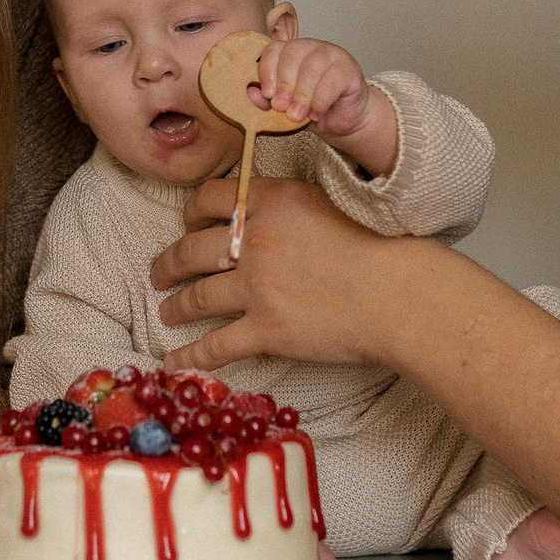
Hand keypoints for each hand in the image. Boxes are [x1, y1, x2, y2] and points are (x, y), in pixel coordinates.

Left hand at [150, 176, 428, 370]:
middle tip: (160, 272)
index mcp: (271, 202)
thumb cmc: (378, 246)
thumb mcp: (326, 203)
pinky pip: (217, 345)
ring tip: (168, 310)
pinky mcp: (267, 329)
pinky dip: (191, 355)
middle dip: (169, 263)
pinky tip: (173, 361)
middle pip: (192, 249)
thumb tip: (259, 211)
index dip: (191, 212)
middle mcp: (255, 240)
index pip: (209, 197)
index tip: (187, 223)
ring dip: (176, 305)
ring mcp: (258, 287)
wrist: (399, 293)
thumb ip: (285, 205)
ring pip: (198, 296)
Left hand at [248, 37, 370, 134]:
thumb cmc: (311, 110)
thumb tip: (252, 93)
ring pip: (312, 66)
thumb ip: (267, 101)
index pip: (274, 50)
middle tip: (281, 107)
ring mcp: (331, 54)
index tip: (266, 94)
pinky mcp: (349, 68)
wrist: (341, 121)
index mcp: (290, 53)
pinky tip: (315, 113)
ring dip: (302, 94)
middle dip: (284, 83)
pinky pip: (332, 80)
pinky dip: (320, 100)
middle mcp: (310, 47)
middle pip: (293, 54)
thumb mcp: (285, 109)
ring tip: (297, 115)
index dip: (267, 70)